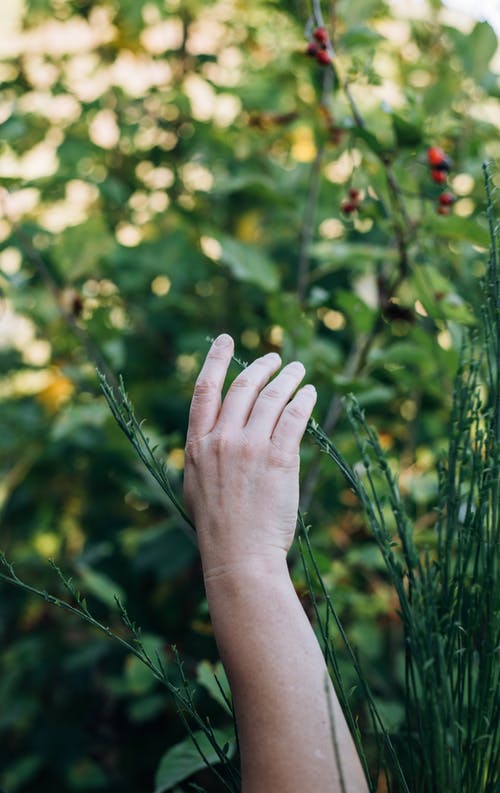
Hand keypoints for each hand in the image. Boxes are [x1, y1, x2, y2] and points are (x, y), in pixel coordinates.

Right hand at [184, 334, 316, 579]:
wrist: (239, 556)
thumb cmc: (219, 527)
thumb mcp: (198, 485)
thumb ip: (207, 453)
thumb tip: (222, 430)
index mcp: (198, 445)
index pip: (205, 390)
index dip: (215, 360)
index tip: (225, 339)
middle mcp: (222, 440)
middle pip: (243, 387)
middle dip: (262, 366)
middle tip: (276, 358)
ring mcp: (251, 449)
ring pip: (271, 398)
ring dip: (288, 378)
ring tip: (298, 370)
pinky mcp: (279, 460)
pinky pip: (293, 418)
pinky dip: (302, 401)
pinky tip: (309, 393)